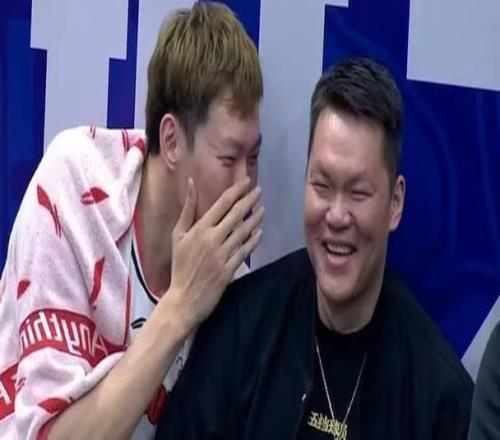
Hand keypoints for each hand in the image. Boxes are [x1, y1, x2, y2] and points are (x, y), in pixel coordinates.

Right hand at [164, 177, 263, 330]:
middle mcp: (212, 239)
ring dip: (255, 219)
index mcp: (199, 229)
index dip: (236, 191)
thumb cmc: (180, 266)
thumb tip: (191, 183)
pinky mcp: (230, 268)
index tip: (247, 182)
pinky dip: (254, 240)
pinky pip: (245, 251)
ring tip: (263, 209)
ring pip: (244, 231)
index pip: (222, 204)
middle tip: (259, 191)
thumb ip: (187, 210)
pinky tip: (260, 232)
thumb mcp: (178, 236)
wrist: (184, 299)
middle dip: (250, 200)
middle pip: (236, 215)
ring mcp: (222, 254)